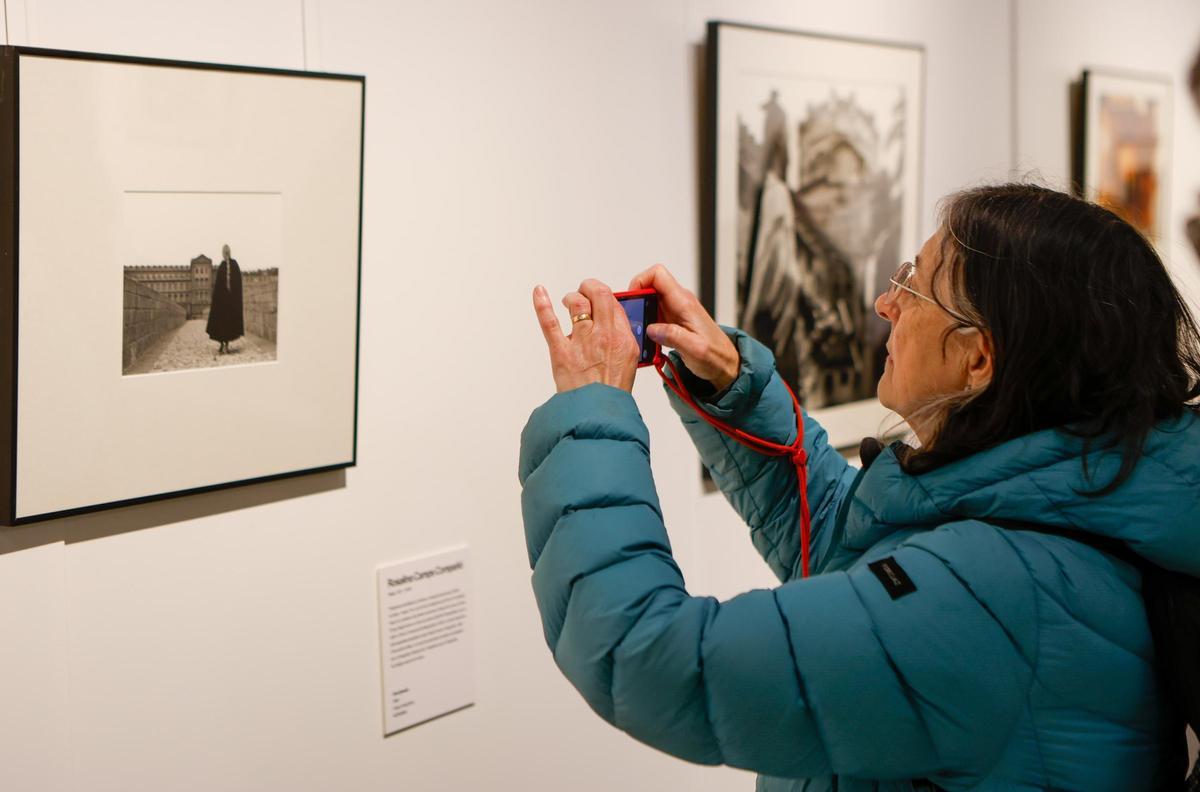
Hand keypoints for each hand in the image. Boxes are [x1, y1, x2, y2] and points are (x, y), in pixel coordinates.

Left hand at [532, 279, 638, 393]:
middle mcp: (603, 336)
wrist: (597, 413)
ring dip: (572, 298)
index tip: (600, 297)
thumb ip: (622, 339)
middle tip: (585, 291)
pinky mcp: (561, 352)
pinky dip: (542, 305)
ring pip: (576, 304)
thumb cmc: (611, 392)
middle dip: (590, 287)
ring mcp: (581, 342)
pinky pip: (550, 323)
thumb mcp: (629, 361)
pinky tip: (539, 292)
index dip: (605, 296)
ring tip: (568, 302)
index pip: (614, 302)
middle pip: (598, 295)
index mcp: (622, 338)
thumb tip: (613, 323)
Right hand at [628, 264, 738, 390]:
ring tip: (638, 331)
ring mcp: (676, 310)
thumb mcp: (695, 349)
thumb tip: (651, 329)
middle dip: (637, 300)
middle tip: (632, 320)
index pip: (657, 275)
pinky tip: (647, 338)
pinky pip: (654, 313)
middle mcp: (679, 302)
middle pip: (650, 286)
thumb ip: (672, 336)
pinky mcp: (673, 319)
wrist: (725, 363)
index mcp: (684, 303)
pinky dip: (646, 323)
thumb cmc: (715, 355)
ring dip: (641, 313)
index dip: (640, 281)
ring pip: (650, 300)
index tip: (633, 300)